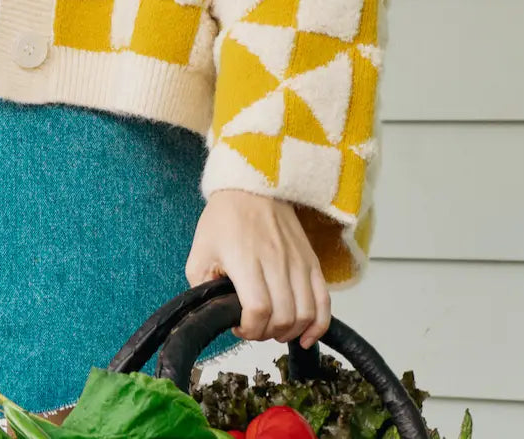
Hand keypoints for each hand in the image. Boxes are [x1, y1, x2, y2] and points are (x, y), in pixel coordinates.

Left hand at [186, 190, 330, 348]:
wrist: (251, 186)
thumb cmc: (224, 218)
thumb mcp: (200, 252)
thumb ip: (202, 286)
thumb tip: (216, 311)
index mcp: (246, 261)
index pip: (257, 311)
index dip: (249, 330)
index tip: (238, 327)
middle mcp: (276, 262)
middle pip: (283, 317)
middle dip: (266, 333)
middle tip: (254, 327)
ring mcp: (298, 262)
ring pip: (305, 314)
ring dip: (290, 332)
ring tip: (274, 329)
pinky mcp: (312, 261)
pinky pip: (324, 301)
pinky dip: (319, 325)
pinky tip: (306, 337)